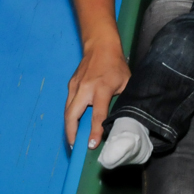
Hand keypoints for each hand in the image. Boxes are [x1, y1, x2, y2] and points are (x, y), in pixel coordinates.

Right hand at [64, 35, 129, 149]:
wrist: (100, 45)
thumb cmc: (116, 65)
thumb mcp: (126, 82)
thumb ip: (123, 100)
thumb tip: (124, 118)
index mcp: (101, 88)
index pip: (97, 115)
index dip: (94, 131)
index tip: (91, 145)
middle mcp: (85, 88)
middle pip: (72, 115)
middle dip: (71, 133)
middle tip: (74, 147)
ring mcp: (75, 86)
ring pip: (67, 111)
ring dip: (68, 126)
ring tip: (72, 140)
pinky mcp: (70, 85)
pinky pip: (69, 103)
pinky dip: (70, 116)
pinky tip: (73, 124)